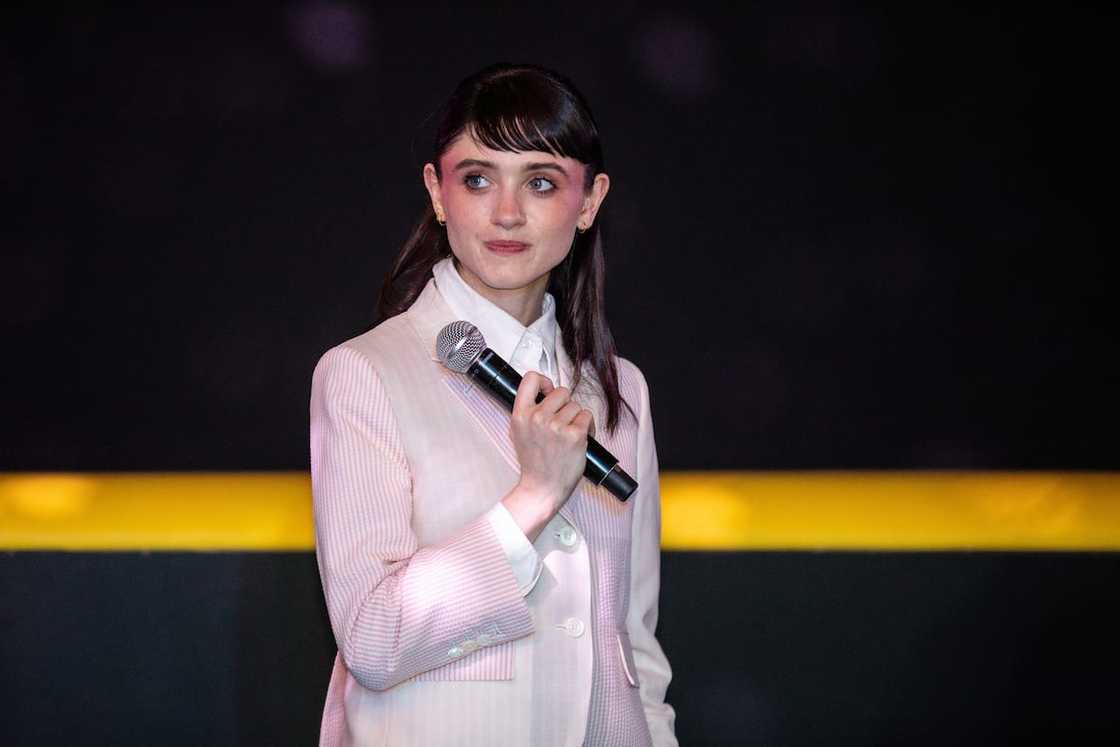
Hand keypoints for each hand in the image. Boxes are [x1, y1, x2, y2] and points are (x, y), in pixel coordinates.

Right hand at [501, 372, 594, 540]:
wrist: (542, 488)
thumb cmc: (534, 462)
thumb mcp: (519, 432)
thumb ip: (529, 410)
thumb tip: (545, 391)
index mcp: (520, 415)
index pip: (531, 378)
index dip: (544, 381)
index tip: (548, 392)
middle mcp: (537, 417)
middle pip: (561, 391)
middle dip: (565, 405)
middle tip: (561, 423)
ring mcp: (556, 426)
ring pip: (576, 405)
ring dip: (576, 418)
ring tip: (568, 435)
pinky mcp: (575, 435)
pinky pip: (587, 416)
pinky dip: (587, 427)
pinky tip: (579, 439)